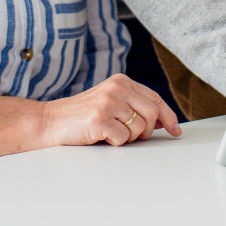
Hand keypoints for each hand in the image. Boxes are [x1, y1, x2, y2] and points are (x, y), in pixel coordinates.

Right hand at [39, 73, 181, 147]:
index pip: (155, 98)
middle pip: (152, 115)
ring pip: (139, 129)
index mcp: (121, 81)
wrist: (49, 122)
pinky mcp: (99, 119)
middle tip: (129, 136)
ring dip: (127, 138)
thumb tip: (164, 122)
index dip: (168, 116)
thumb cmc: (81, 117)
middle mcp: (116, 88)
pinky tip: (100, 137)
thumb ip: (134, 106)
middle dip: (146, 132)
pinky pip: (123, 139)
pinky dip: (114, 144)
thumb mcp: (110, 102)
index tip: (176, 130)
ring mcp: (108, 103)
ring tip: (109, 133)